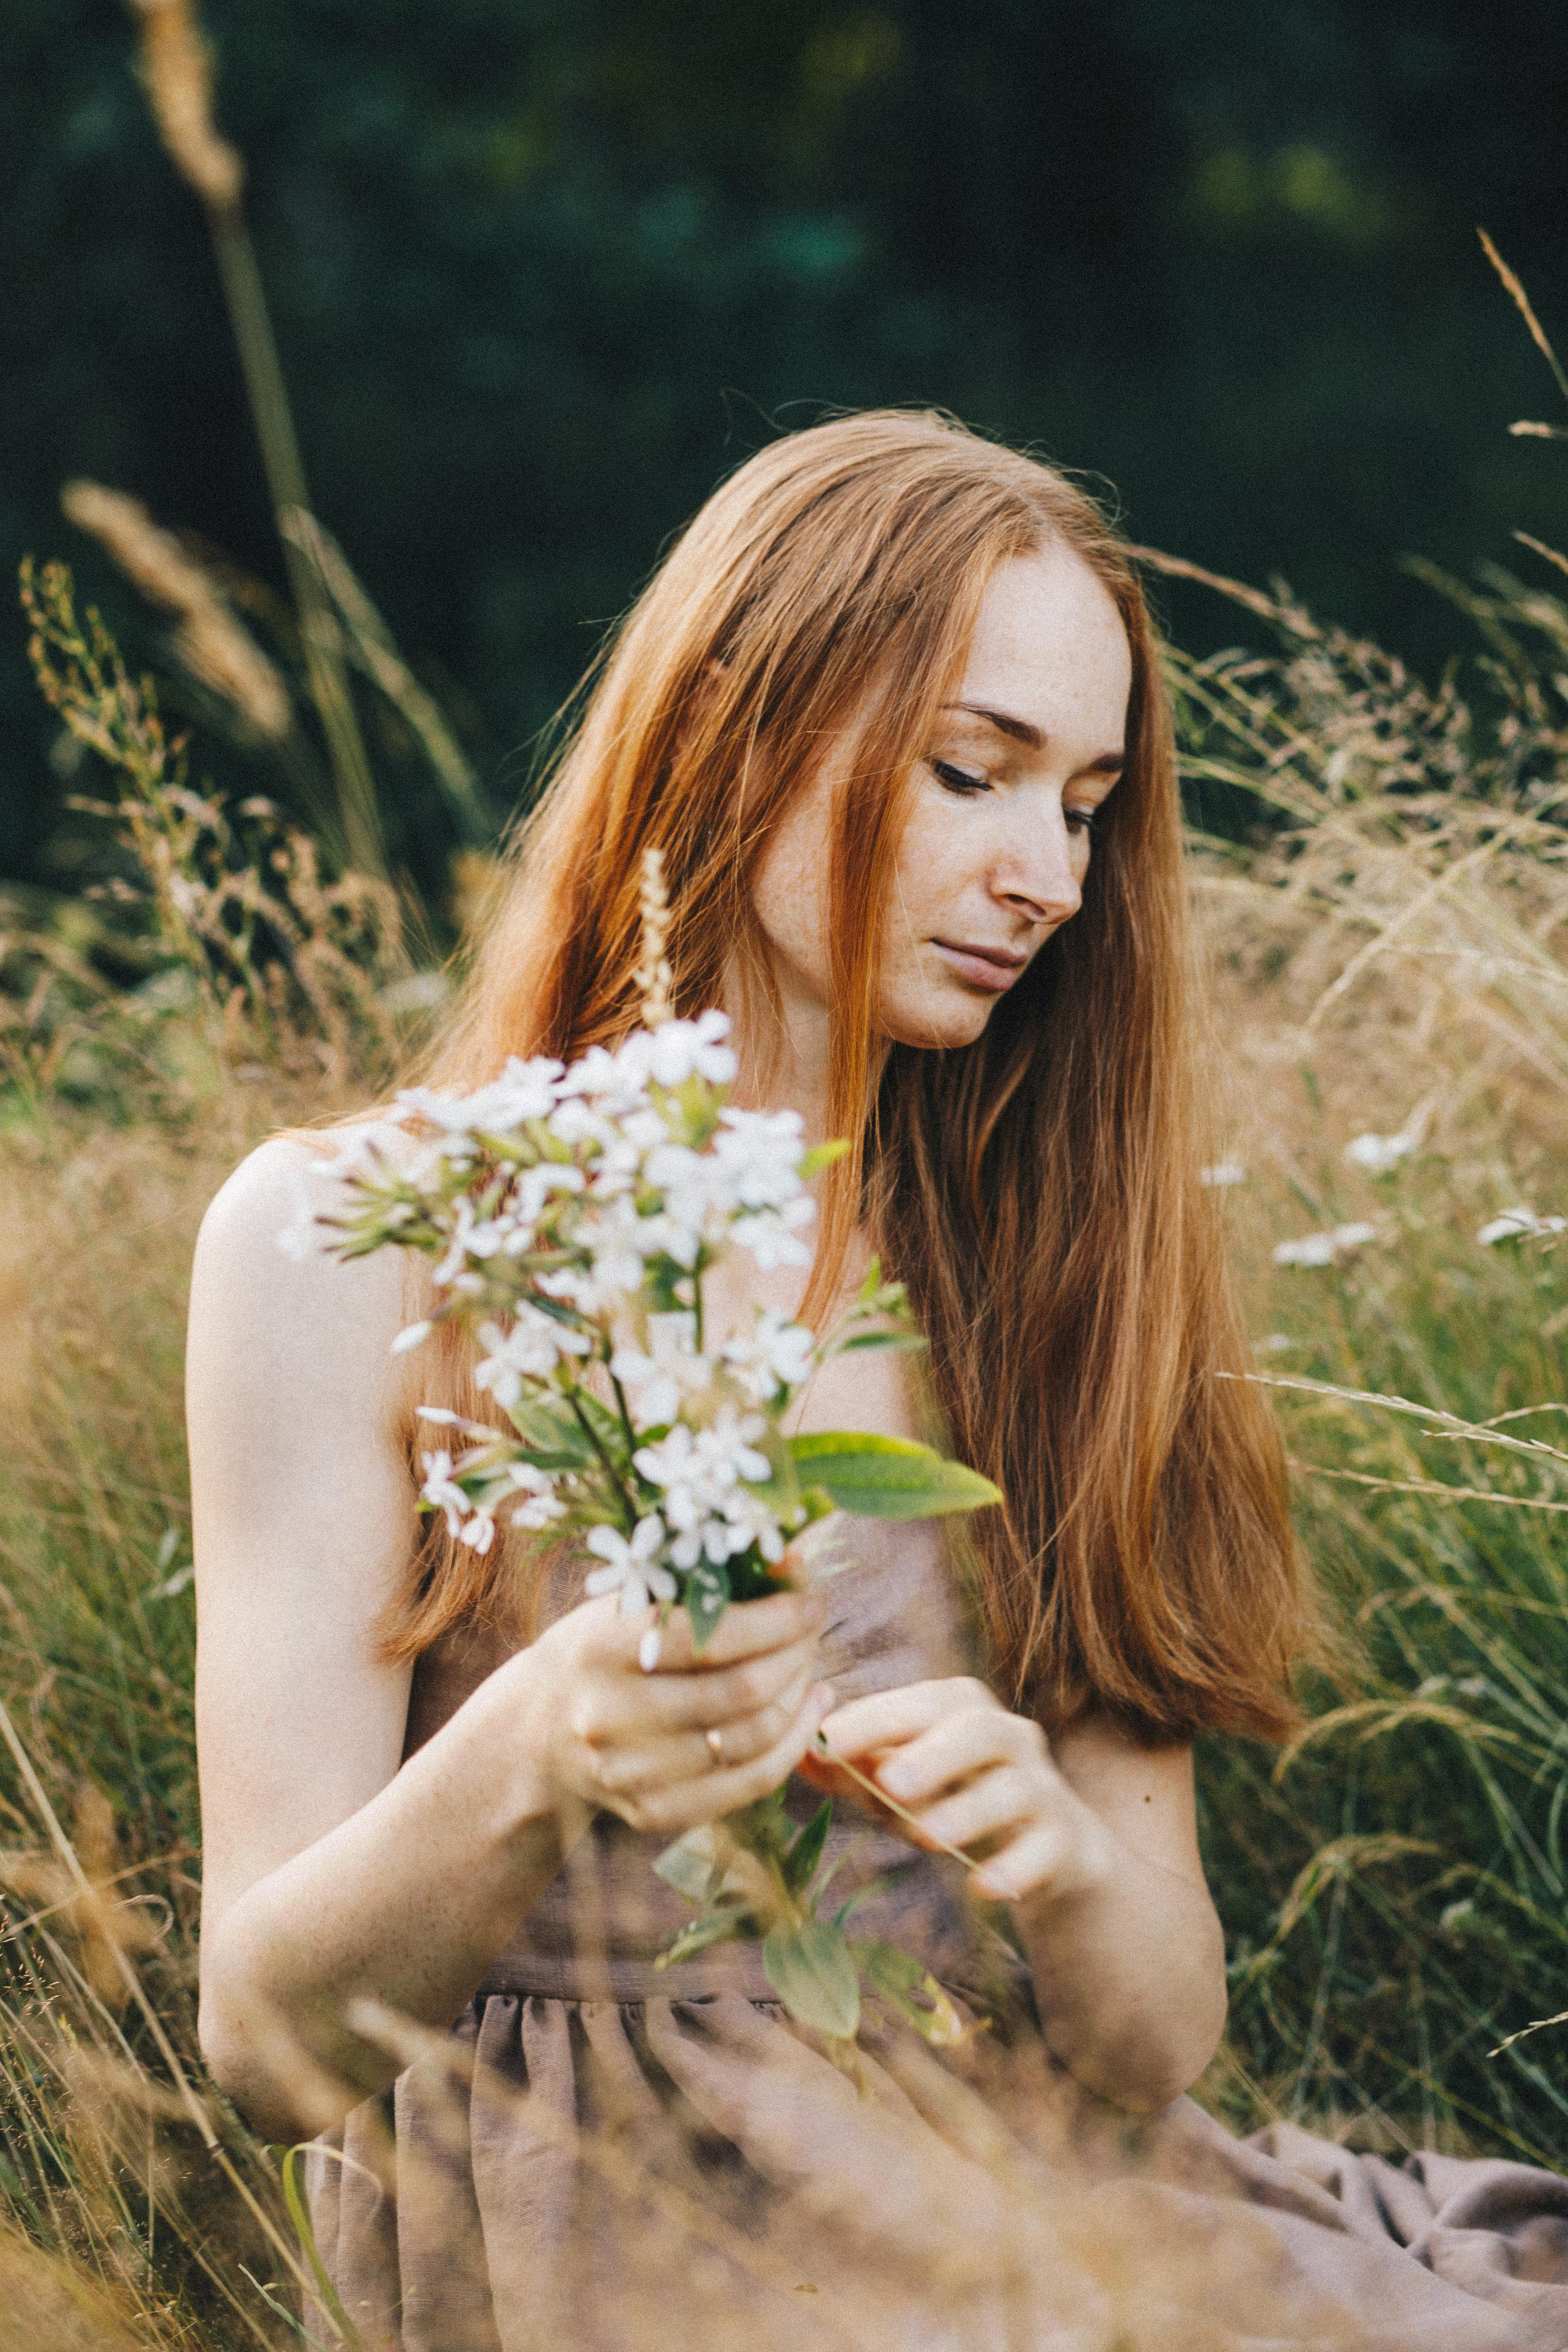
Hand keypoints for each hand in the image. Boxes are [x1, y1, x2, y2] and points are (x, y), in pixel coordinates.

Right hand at [516, 1584, 833, 1838]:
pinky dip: (796, 1741)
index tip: (808, 1599)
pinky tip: (812, 1705)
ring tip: (808, 1662)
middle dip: (796, 1652)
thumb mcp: (630, 1602)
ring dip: (800, 1693)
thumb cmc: (600, 1650)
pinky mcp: (655, 1812)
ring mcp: (632, 1774)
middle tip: (811, 1627)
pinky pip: (752, 1782)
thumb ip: (703, 1584)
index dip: (776, 1618)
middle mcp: (611, 1717)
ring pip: (755, 1737)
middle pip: (742, 1690)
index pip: (709, 1637)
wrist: (537, 1732)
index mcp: (601, 1651)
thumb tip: (792, 1561)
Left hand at [802, 1677, 1112, 1904]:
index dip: (869, 1722)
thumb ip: (855, 1769)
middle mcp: (1007, 1736)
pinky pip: (1045, 1849)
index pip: (914, 1705)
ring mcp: (1042, 1786)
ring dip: (968, 1811)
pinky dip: (1015, 1866)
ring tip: (927, 1837)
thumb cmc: (955, 1800)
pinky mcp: (1065, 1840)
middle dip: (932, 1754)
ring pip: (1013, 1789)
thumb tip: (800, 1756)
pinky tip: (983, 1888)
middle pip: (976, 1730)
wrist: (1050, 1849)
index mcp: (960, 1708)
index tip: (823, 1744)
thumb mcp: (902, 1783)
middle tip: (889, 1784)